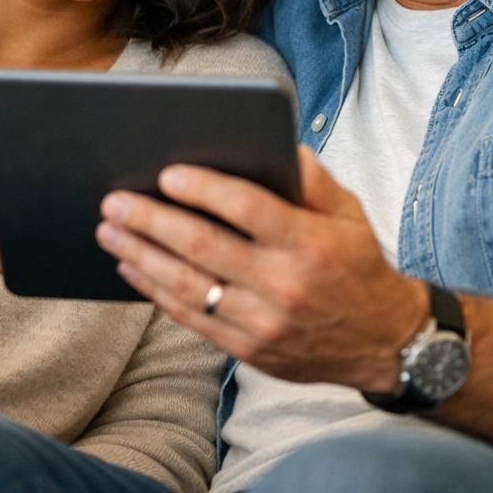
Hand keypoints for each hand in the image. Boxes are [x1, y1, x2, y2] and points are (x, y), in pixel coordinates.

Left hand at [96, 145, 428, 390]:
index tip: (167, 173)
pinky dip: (155, 291)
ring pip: (187, 285)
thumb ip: (313, 178)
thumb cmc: (359, 266)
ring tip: (109, 230)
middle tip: (116, 201)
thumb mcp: (350, 214)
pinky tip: (132, 267)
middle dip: (152, 221)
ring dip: (141, 255)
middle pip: (203, 246)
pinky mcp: (248, 348)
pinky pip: (191, 317)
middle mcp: (283, 284)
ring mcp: (262, 321)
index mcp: (309, 243)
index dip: (204, 189)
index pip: (247, 208)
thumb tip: (276, 144)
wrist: (383, 342)